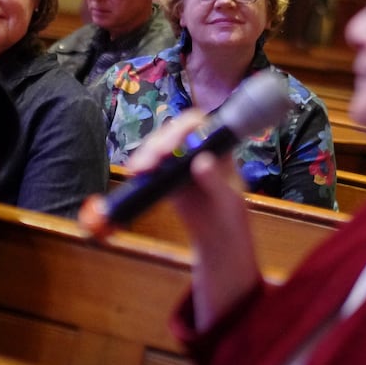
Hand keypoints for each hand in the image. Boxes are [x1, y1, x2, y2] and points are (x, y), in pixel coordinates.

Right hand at [125, 111, 259, 329]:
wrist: (217, 238)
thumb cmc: (231, 216)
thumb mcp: (228, 200)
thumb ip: (215, 181)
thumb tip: (201, 161)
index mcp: (218, 147)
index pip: (200, 126)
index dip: (183, 129)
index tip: (171, 147)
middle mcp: (196, 148)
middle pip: (174, 133)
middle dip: (158, 143)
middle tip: (148, 162)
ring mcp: (179, 161)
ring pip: (159, 147)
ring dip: (145, 154)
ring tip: (137, 170)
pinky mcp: (165, 176)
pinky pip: (151, 166)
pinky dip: (141, 167)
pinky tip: (134, 174)